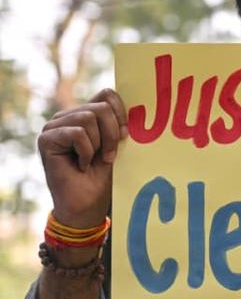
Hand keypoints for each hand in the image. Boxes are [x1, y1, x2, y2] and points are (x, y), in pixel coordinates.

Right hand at [38, 88, 127, 228]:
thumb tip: (135, 106)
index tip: (125, 135)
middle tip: (109, 156)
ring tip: (93, 161)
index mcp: (86, 113)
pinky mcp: (46, 138)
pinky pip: (77, 133)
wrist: (88, 204)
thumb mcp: (117, 144)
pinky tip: (81, 165)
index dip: (121, 113)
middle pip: (101, 106)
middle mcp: (69, 116)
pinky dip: (85, 151)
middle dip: (112, 134)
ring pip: (89, 117)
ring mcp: (54, 125)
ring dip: (99, 144)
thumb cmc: (104, 175)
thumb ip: (119, 123)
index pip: (107, 94)